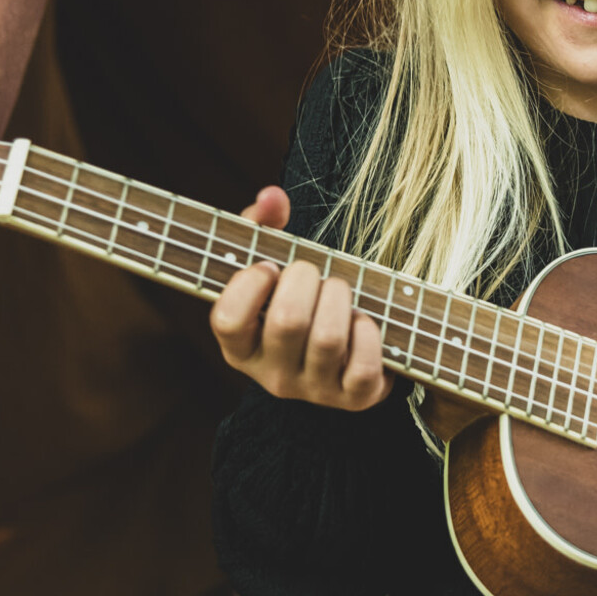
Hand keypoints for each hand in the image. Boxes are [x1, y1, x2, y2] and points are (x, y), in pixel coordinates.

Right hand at [209, 185, 395, 410]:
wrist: (344, 358)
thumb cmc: (301, 302)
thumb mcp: (273, 269)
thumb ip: (262, 228)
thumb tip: (272, 197)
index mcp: (240, 348)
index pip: (228, 321)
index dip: (249, 285)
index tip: (268, 267)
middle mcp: (273, 377)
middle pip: (287, 321)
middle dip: (307, 279)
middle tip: (312, 272)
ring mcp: (314, 391)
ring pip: (328, 339)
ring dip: (339, 297)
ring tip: (338, 290)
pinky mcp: (355, 398)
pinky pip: (363, 365)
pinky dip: (368, 332)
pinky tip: (362, 320)